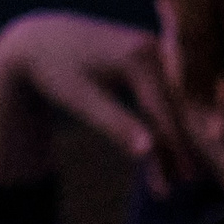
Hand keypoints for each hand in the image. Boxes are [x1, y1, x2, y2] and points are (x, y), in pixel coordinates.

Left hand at [0, 12, 198, 192]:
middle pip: (172, 105)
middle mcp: (152, 47)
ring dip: (168, 136)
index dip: (176, 146)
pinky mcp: (145, 56)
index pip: (165, 109)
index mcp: (139, 56)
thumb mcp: (83, 100)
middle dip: (177, 145)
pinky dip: (158, 121)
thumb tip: (148, 152)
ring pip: (167, 102)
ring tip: (169, 177)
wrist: (37, 39)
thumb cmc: (55, 71)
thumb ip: (117, 124)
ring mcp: (151, 49)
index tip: (186, 177)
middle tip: (185, 183)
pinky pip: (158, 94)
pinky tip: (156, 149)